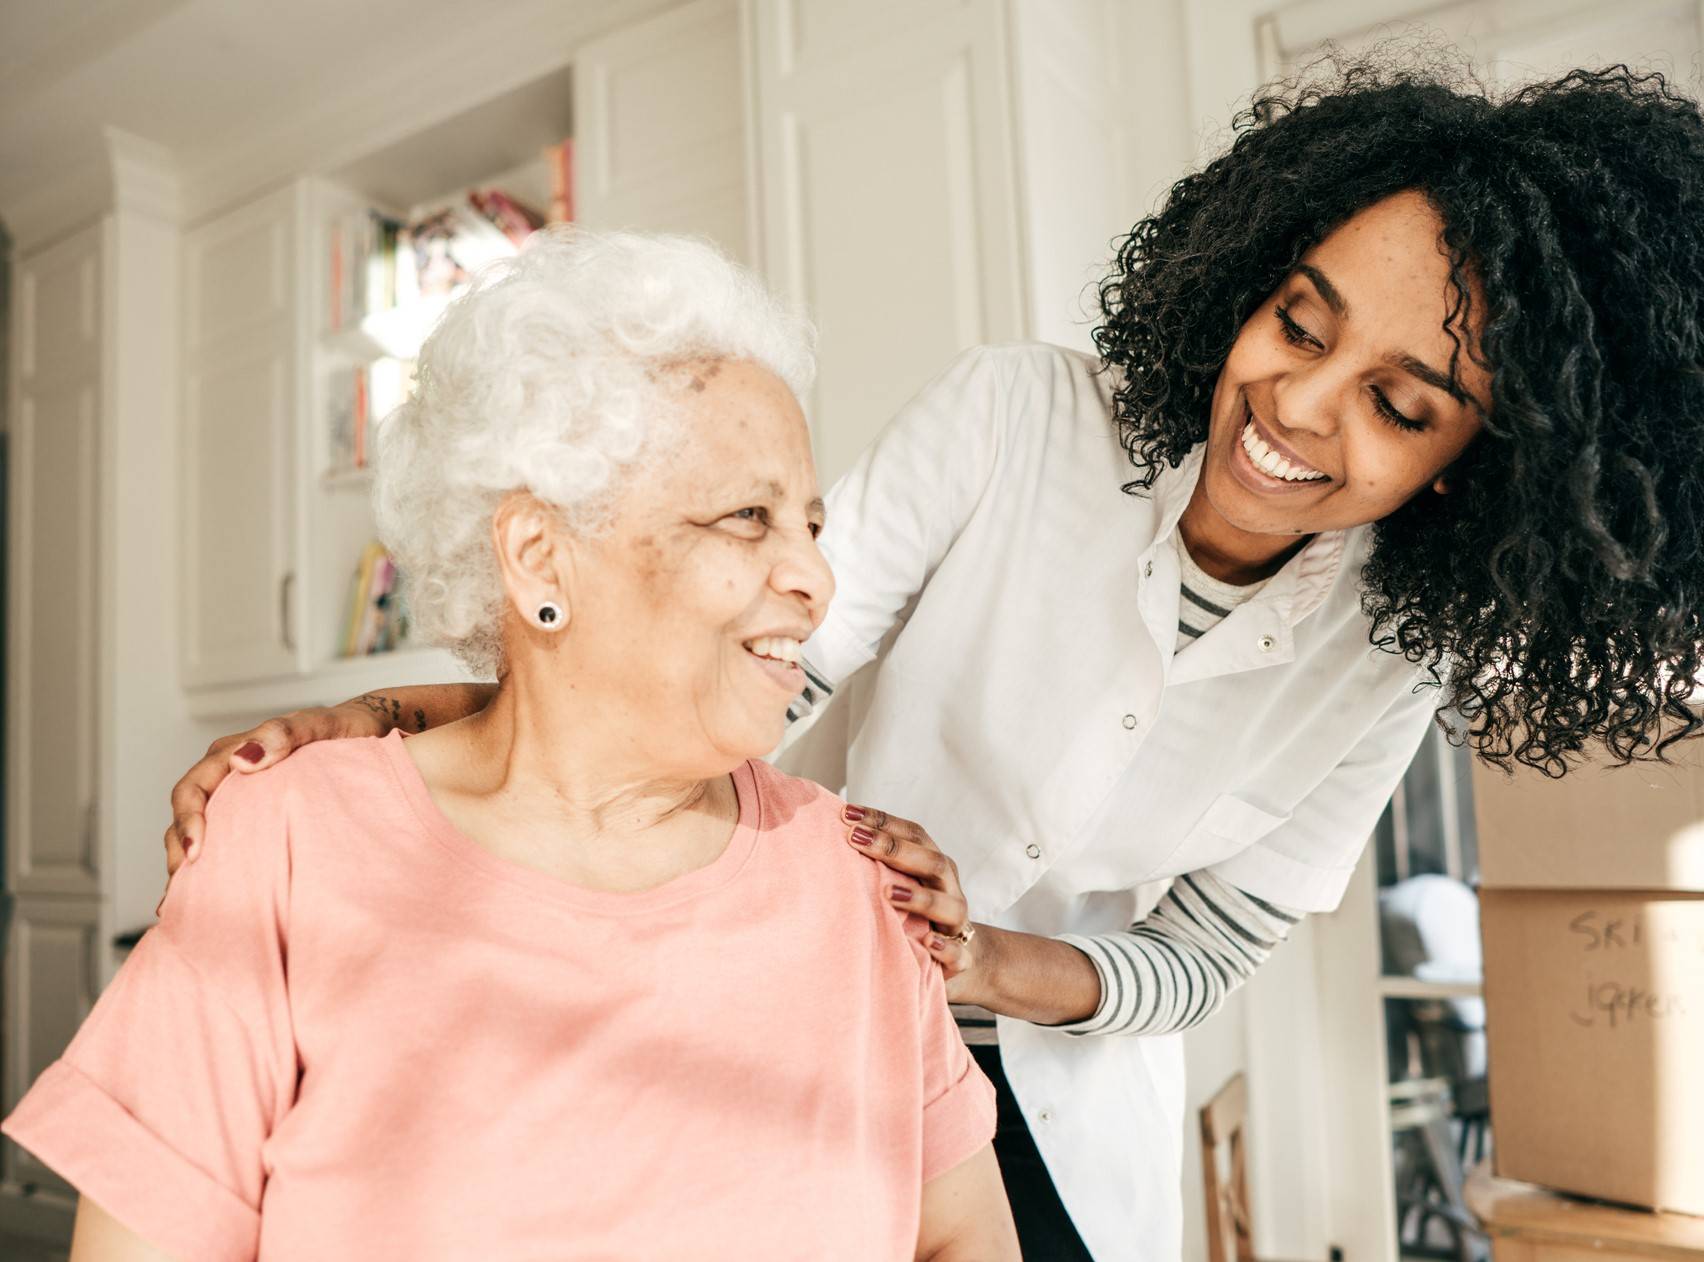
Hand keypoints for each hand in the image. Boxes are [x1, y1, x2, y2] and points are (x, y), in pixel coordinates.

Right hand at [162, 700, 389, 877]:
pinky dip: (212, 867)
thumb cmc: (341, 728)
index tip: (196, 851)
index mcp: (231, 753)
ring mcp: (239, 799)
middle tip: (184, 885)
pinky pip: (228, 840)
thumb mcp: (318, 725)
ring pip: (203, 832)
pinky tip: (205, 895)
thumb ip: (283, 732)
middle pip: (187, 815)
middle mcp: (227, 777)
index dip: (187, 820)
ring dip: (190, 863)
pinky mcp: (256, 817)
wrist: (368, 734)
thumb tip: (243, 761)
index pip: (193, 788)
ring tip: (187, 899)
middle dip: (180, 850)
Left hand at [841, 804, 988, 999]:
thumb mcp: (903, 883)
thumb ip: (879, 864)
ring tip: (888, 892)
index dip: (881, 821)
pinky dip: (946, 947)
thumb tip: (831, 836)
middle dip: (892, 848)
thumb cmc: (918, 912)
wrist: (959, 957)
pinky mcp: (962, 956)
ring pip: (947, 904)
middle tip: (854, 838)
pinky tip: (929, 943)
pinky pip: (959, 952)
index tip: (846, 812)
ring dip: (919, 897)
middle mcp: (948, 886)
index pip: (912, 833)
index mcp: (934, 863)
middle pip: (930, 861)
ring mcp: (957, 921)